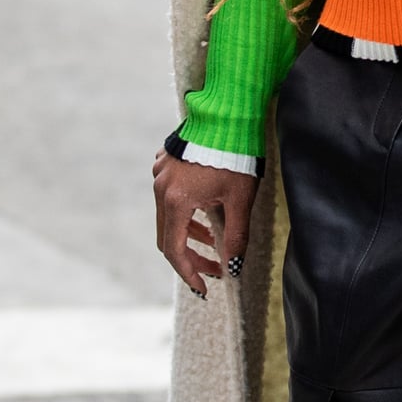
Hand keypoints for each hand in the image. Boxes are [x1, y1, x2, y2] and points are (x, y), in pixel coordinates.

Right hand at [153, 151, 257, 298]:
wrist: (227, 114)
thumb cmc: (236, 155)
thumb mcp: (240, 200)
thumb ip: (235, 237)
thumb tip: (233, 267)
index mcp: (176, 201)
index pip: (175, 251)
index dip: (189, 273)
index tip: (204, 288)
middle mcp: (161, 189)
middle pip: (168, 237)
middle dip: (190, 258)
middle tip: (214, 270)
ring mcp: (160, 174)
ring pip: (169, 217)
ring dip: (189, 235)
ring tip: (214, 244)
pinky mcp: (165, 164)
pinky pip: (169, 197)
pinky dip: (185, 213)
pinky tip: (206, 214)